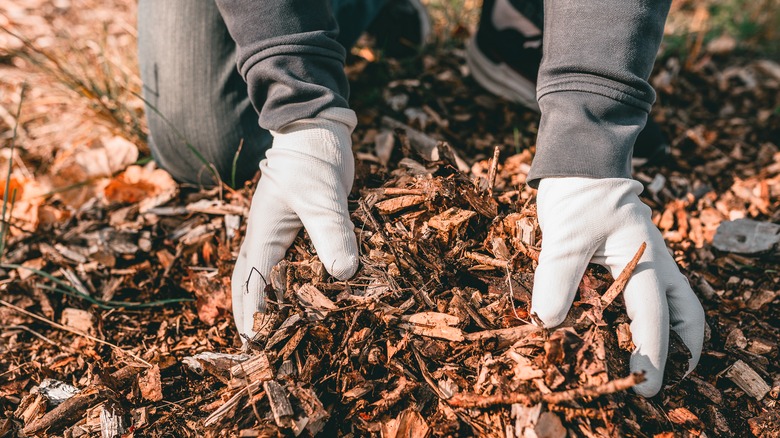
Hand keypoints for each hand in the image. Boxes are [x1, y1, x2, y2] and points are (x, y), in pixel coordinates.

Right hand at [232, 108, 359, 341]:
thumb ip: (331, 232)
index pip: (253, 284)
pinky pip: (285, 262)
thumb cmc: (312, 161)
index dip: (255, 317)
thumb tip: (344, 274)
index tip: (258, 346)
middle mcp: (264, 237)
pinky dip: (287, 283)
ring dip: (264, 301)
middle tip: (255, 348)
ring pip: (263, 274)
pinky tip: (301, 295)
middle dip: (249, 315)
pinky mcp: (295, 228)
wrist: (316, 131)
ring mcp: (278, 232)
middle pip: (248, 283)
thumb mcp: (322, 197)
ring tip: (271, 330)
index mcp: (262, 234)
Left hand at [531, 177, 704, 395]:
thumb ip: (557, 280)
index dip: (652, 354)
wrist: (580, 163)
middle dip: (682, 350)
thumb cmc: (576, 196)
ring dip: (673, 334)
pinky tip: (627, 330)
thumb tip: (548, 324)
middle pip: (686, 313)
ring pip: (676, 303)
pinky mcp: (632, 258)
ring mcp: (648, 260)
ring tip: (657, 363)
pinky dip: (650, 316)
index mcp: (646, 260)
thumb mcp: (564, 237)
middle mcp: (655, 263)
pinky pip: (651, 293)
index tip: (646, 386)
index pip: (654, 316)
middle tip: (664, 381)